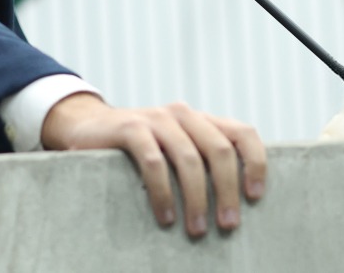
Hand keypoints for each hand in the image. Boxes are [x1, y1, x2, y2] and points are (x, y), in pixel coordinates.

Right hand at [41, 94, 266, 237]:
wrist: (87, 126)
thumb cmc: (140, 148)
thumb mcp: (175, 149)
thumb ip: (200, 161)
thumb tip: (235, 203)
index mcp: (202, 120)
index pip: (243, 133)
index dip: (256, 163)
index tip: (256, 197)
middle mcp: (184, 115)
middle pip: (219, 150)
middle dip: (227, 190)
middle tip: (228, 225)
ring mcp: (157, 119)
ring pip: (189, 158)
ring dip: (197, 198)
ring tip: (197, 229)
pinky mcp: (130, 128)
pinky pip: (153, 162)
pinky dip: (163, 191)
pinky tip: (166, 216)